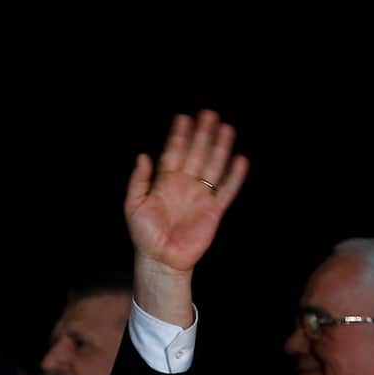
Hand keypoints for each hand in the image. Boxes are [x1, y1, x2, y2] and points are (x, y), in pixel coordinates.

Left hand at [125, 110, 248, 272]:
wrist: (160, 260)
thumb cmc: (144, 235)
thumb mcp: (133, 206)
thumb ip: (138, 181)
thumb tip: (142, 156)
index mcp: (165, 182)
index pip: (174, 153)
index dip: (179, 136)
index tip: (183, 117)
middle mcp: (185, 185)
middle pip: (196, 154)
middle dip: (202, 134)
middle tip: (209, 114)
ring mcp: (200, 196)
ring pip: (213, 166)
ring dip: (219, 148)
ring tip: (226, 128)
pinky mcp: (213, 211)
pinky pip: (226, 190)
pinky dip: (234, 177)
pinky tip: (240, 160)